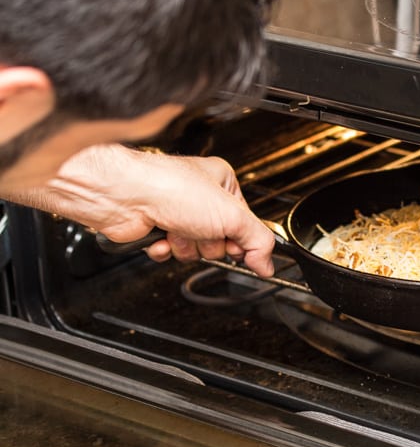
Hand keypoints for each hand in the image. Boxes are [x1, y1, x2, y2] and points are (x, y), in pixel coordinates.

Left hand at [5, 145, 274, 276]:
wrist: (125, 194)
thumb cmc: (170, 188)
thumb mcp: (231, 216)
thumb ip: (257, 241)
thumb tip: (267, 262)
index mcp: (222, 183)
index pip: (246, 223)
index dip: (243, 241)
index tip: (241, 250)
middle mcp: (199, 196)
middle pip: (220, 240)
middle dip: (210, 243)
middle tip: (202, 232)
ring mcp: (177, 212)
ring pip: (195, 249)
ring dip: (187, 247)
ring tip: (178, 230)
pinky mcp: (157, 228)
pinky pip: (171, 253)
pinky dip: (166, 250)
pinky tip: (161, 237)